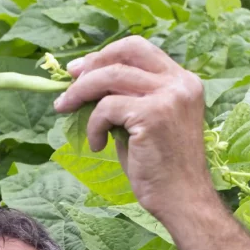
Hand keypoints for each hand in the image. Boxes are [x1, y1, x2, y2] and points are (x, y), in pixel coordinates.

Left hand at [52, 36, 214, 219]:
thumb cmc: (160, 168)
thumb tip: (86, 81)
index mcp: (183, 81)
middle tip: (68, 86)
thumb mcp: (145, 123)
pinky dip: (93, 125)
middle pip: (125, 52)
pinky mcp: (153, 115)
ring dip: (80, 93)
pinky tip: (97, 145)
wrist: (182, 200)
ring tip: (66, 110)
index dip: (106, 54)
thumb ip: (126, 98)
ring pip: (110, 77)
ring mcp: (169, 97)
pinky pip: (106, 108)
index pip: (140, 48)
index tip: (81, 69)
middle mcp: (180, 83)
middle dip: (91, 65)